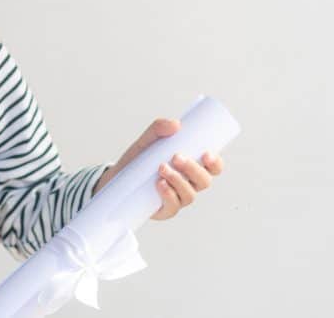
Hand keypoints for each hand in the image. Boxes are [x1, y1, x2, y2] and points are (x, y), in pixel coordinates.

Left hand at [91, 117, 224, 220]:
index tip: (206, 154)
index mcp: (191, 167)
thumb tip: (176, 124)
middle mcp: (189, 184)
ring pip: (190, 194)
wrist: (117, 176)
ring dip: (178, 180)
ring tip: (162, 168)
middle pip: (204, 181)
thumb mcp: (147, 140)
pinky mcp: (165, 209)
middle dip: (193, 169)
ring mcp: (178, 198)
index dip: (215, 163)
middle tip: (176, 156)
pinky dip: (168, 194)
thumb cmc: (139, 159)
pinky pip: (173, 206)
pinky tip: (160, 184)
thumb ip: (159, 128)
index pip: (213, 168)